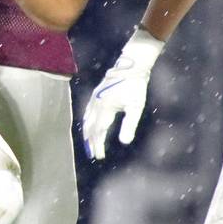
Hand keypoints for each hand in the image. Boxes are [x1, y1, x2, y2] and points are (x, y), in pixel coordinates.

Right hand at [82, 27, 164, 158]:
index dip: (98, 144)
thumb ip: (129, 125)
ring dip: (87, 132)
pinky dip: (86, 121)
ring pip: (86, 118)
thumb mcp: (136, 107)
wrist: (130, 67)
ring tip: (88, 143)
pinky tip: (88, 124)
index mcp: (105, 108)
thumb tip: (124, 142)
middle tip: (93, 154)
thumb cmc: (135, 86)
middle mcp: (96, 103)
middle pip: (90, 126)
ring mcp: (94, 98)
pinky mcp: (96, 94)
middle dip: (91, 141)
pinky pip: (87, 111)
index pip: (99, 131)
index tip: (99, 156)